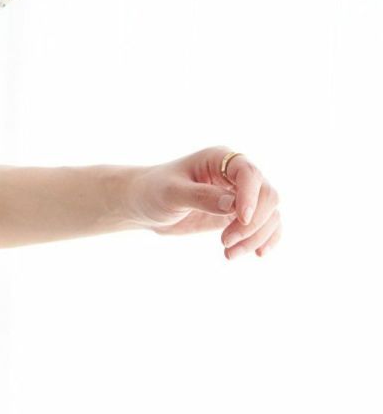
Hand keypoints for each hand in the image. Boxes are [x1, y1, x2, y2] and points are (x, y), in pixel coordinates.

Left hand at [124, 147, 282, 258]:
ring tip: (229, 254)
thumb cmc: (153, 191)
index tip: (241, 218)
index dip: (251, 195)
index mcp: (220, 159)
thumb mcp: (171, 193)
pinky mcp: (239, 215)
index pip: (249, 173)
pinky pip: (266, 225)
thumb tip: (233, 204)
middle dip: (252, 223)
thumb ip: (200, 197)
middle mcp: (235, 175)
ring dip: (256, 237)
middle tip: (225, 242)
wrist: (144, 205)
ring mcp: (241, 195)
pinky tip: (258, 254)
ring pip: (269, 214)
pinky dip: (266, 239)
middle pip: (267, 195)